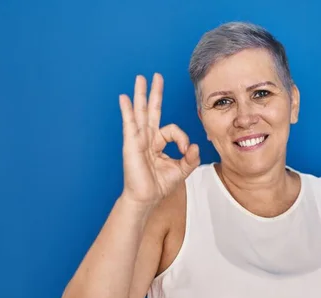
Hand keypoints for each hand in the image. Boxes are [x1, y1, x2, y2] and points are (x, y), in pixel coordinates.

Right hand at [118, 73, 199, 206]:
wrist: (146, 197)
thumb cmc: (159, 185)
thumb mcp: (181, 170)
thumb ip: (191, 158)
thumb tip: (196, 146)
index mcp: (158, 143)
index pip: (172, 130)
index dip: (182, 138)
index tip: (187, 150)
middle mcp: (147, 138)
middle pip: (151, 110)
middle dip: (155, 93)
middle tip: (156, 76)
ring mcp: (138, 139)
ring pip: (140, 112)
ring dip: (140, 94)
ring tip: (140, 78)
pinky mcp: (131, 143)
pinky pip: (129, 123)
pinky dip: (127, 110)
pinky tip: (124, 98)